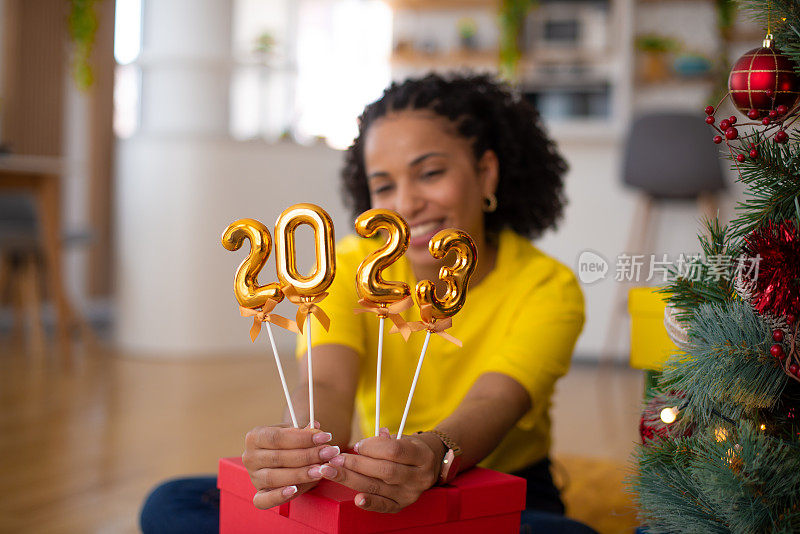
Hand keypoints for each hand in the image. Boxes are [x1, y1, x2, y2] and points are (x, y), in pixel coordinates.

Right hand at [242, 422, 341, 508]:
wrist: (285, 459)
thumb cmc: (292, 444)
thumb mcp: (297, 435)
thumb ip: (306, 432)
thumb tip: (314, 428)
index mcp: (255, 436)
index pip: (278, 437)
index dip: (303, 438)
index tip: (325, 437)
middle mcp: (250, 457)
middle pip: (279, 457)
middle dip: (308, 455)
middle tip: (329, 453)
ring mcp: (253, 477)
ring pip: (274, 477)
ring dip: (300, 474)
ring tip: (321, 470)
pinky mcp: (258, 494)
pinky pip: (263, 500)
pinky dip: (279, 496)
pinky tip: (294, 490)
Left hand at [318, 428, 443, 512]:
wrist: (429, 465)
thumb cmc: (409, 448)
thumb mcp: (403, 438)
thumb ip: (383, 441)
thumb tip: (361, 447)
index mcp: (422, 455)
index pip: (394, 451)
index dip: (372, 447)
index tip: (356, 445)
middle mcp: (419, 477)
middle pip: (384, 470)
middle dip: (356, 464)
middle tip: (335, 459)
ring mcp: (411, 494)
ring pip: (378, 487)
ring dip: (351, 479)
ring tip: (331, 471)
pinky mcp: (402, 505)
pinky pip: (383, 506)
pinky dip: (369, 503)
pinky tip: (356, 499)